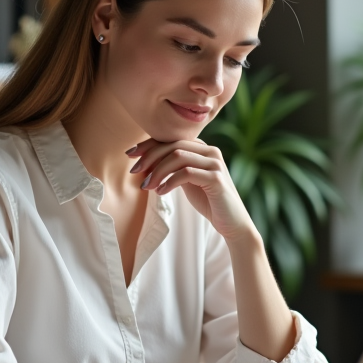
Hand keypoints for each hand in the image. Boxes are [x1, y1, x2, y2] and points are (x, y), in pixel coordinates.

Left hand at [126, 138, 253, 241]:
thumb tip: (146, 162)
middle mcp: (211, 151)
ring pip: (178, 156)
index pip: (172, 139)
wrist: (232, 223)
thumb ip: (174, 168)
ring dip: (157, 171)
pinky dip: (169, 181)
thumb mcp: (188, 180)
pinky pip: (186, 173)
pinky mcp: (217, 178)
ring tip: (145, 185)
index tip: (130, 154)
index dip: (149, 145)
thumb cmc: (208, 201)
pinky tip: (160, 191)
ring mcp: (215, 163)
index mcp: (203, 149)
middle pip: (173, 145)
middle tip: (134, 171)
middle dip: (149, 156)